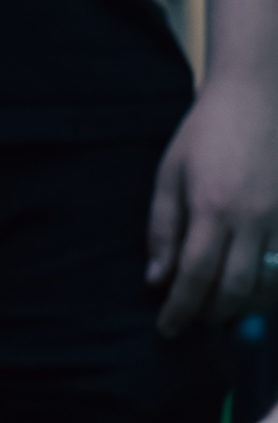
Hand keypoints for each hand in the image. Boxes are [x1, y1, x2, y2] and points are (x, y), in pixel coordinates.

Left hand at [146, 80, 277, 333]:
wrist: (256, 94)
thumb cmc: (206, 132)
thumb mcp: (170, 175)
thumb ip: (163, 230)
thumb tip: (156, 281)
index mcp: (212, 207)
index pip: (194, 277)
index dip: (179, 309)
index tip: (167, 328)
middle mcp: (252, 217)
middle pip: (235, 289)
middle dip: (211, 314)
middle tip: (193, 319)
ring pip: (267, 283)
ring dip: (242, 305)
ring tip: (219, 306)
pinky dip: (269, 285)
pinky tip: (250, 285)